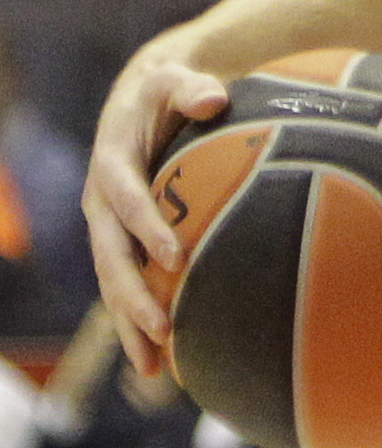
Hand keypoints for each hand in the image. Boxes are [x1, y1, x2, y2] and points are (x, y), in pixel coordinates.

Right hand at [78, 51, 228, 376]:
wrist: (145, 100)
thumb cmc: (170, 90)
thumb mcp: (177, 80)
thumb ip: (193, 87)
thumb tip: (213, 98)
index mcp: (113, 163)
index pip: (127, 199)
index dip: (147, 228)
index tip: (176, 258)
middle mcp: (101, 202)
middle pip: (110, 256)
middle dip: (132, 295)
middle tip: (163, 330)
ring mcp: (107, 228)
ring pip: (113, 282)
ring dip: (130, 324)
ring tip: (154, 368)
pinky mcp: (121, 244)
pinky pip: (125, 287)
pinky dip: (137, 322)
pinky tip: (161, 363)